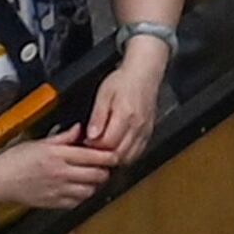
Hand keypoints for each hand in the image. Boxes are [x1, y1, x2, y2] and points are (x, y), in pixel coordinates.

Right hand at [0, 132, 122, 213]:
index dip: (109, 156)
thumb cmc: (15, 160)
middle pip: (97, 175)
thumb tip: (80, 129)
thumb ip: (63, 137)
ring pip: (90, 190)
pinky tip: (77, 189)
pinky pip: (77, 202)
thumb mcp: (40, 142)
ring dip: (94, 185)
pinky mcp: (54, 203)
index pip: (94, 156)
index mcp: (58, 155)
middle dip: (104, 171)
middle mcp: (61, 173)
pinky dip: (82, 197)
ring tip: (90, 178)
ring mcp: (58, 190)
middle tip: (103, 167)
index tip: (114, 155)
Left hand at [84, 39, 167, 159]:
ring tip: (102, 152)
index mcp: (125, 116)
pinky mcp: (148, 134)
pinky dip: (125, 157)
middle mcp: (137, 127)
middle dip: (102, 157)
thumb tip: (91, 135)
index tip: (85, 141)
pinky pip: (137, 153)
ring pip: (129, 158)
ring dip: (114, 159)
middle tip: (91, 150)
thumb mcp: (103, 94)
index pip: (108, 143)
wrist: (144, 74)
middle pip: (119, 154)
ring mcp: (144, 132)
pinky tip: (116, 152)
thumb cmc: (123, 81)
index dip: (93, 147)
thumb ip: (98, 116)